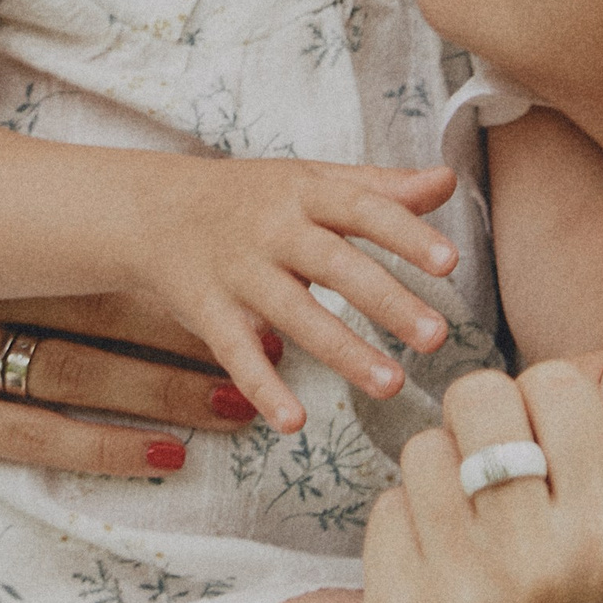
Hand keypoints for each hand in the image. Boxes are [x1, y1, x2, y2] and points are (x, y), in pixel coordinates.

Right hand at [0, 257, 259, 482]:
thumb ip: (9, 237)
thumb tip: (112, 227)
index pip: (93, 252)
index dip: (173, 261)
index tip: (244, 266)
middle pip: (106, 312)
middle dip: (194, 325)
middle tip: (280, 336)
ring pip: (82, 377)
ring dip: (170, 391)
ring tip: (248, 403)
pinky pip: (35, 439)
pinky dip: (105, 448)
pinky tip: (166, 456)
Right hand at [125, 155, 460, 430]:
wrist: (153, 209)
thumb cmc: (250, 197)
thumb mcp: (311, 180)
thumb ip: (380, 186)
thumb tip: (448, 180)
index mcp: (305, 193)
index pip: (363, 209)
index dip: (406, 235)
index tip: (449, 263)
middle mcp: (273, 231)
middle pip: (335, 264)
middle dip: (385, 300)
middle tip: (435, 337)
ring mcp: (239, 273)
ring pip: (294, 313)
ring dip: (343, 351)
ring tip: (391, 384)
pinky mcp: (209, 313)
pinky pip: (237, 354)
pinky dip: (263, 388)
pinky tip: (294, 422)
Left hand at [360, 362, 602, 602]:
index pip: (558, 385)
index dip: (551, 398)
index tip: (553, 433)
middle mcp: (539, 565)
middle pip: (481, 397)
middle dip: (489, 414)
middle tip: (501, 452)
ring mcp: (459, 591)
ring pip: (426, 447)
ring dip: (446, 467)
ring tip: (475, 514)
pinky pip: (388, 504)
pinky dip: (410, 519)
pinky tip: (441, 560)